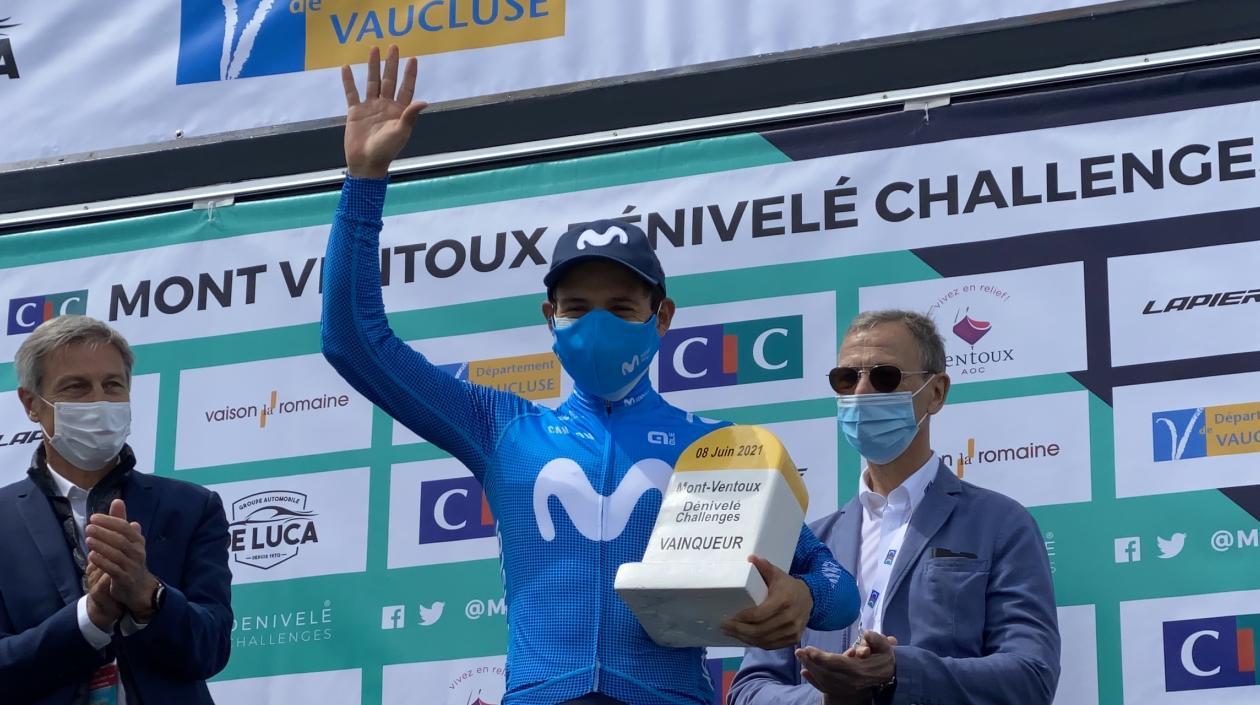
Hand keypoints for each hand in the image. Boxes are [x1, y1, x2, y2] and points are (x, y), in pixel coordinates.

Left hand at [86, 499, 158, 621]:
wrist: (138, 587)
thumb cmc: (129, 560)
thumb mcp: (127, 540)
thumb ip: (120, 521)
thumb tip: (117, 501)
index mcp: (138, 540)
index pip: (124, 527)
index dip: (109, 521)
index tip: (93, 517)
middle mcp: (137, 552)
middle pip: (120, 539)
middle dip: (103, 532)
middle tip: (88, 527)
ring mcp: (132, 566)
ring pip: (116, 554)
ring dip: (101, 546)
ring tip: (87, 539)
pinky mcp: (125, 578)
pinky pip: (113, 569)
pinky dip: (102, 562)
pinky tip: (91, 556)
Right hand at [342, 45, 427, 177]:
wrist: (366, 163)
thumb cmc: (386, 150)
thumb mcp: (401, 132)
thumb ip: (410, 116)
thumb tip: (424, 102)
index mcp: (399, 111)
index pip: (406, 88)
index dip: (410, 74)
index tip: (413, 59)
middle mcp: (385, 106)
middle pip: (389, 80)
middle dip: (391, 64)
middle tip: (394, 47)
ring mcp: (370, 107)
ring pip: (372, 82)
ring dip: (372, 66)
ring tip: (373, 49)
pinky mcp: (355, 112)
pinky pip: (351, 93)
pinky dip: (348, 81)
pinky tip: (346, 67)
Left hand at [720, 555, 812, 648]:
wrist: (809, 599)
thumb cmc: (788, 586)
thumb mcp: (777, 573)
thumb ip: (764, 566)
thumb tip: (750, 558)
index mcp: (783, 600)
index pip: (759, 614)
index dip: (742, 618)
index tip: (728, 617)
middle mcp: (789, 618)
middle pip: (759, 630)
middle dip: (739, 630)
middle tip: (725, 627)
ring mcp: (792, 631)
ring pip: (764, 640)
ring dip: (745, 639)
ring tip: (731, 633)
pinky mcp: (793, 639)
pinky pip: (771, 645)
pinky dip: (756, 643)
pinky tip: (744, 639)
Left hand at [797, 631, 896, 695]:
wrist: (889, 675)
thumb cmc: (884, 657)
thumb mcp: (885, 646)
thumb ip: (876, 639)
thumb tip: (867, 634)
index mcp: (859, 669)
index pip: (836, 663)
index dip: (821, 657)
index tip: (808, 649)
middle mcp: (851, 680)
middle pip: (826, 672)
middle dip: (811, 661)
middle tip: (799, 651)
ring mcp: (846, 687)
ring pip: (824, 679)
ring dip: (810, 668)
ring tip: (800, 656)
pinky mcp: (843, 690)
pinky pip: (825, 687)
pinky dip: (813, 680)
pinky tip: (804, 672)